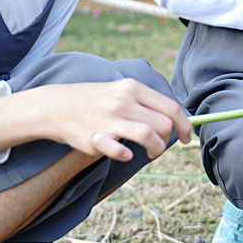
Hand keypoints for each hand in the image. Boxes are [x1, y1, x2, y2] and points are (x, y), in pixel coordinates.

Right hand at [0, 79, 192, 164]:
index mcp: (133, 88)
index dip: (184, 125)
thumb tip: (175, 118)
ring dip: (156, 149)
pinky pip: (117, 148)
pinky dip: (125, 153)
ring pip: (148, 135)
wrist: (56, 106)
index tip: (186, 137)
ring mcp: (109, 118)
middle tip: (160, 147)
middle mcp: (124, 101)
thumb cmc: (95, 101)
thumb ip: (145, 102)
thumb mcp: (121, 91)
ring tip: (150, 154)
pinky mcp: (94, 136)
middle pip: (163, 123)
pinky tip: (127, 154)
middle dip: (168, 140)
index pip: (171, 107)